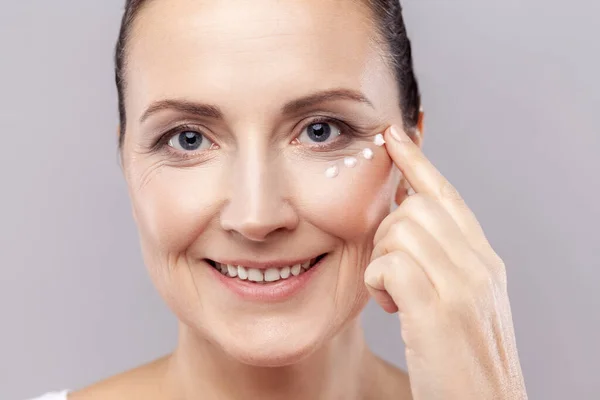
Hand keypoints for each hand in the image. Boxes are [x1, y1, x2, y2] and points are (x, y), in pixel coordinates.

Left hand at [364, 126, 527, 399]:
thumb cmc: (464, 361)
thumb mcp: (463, 303)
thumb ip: (444, 261)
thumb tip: (406, 221)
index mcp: (484, 262)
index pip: (446, 196)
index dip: (417, 163)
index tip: (394, 135)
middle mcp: (478, 265)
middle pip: (416, 206)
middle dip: (388, 230)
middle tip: (390, 269)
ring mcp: (462, 285)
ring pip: (400, 229)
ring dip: (383, 260)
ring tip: (396, 297)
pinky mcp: (438, 310)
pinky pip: (389, 264)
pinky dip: (379, 282)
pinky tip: (392, 308)